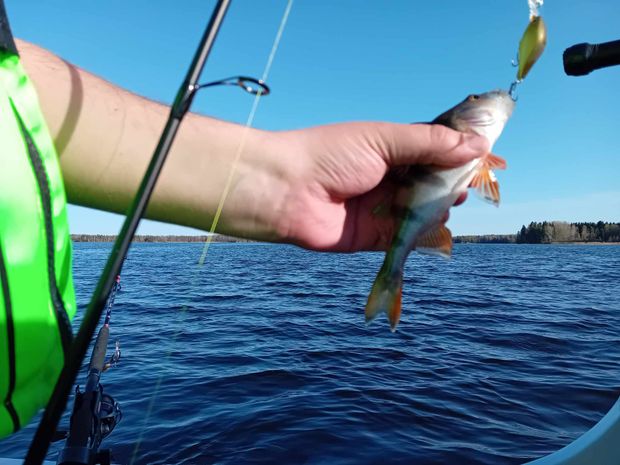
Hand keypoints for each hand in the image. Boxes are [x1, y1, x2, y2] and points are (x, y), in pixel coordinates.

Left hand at [272, 122, 488, 251]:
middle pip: (434, 182)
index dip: (461, 154)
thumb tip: (478, 145)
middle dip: (453, 183)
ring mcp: (383, 208)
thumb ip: (431, 144)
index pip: (436, 150)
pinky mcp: (375, 238)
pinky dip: (424, 234)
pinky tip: (438, 226)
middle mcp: (389, 177)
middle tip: (466, 183)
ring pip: (425, 211)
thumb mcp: (384, 140)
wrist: (286, 192)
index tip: (489, 158)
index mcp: (391, 148)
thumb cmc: (330, 155)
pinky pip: (408, 239)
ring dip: (440, 207)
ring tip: (449, 200)